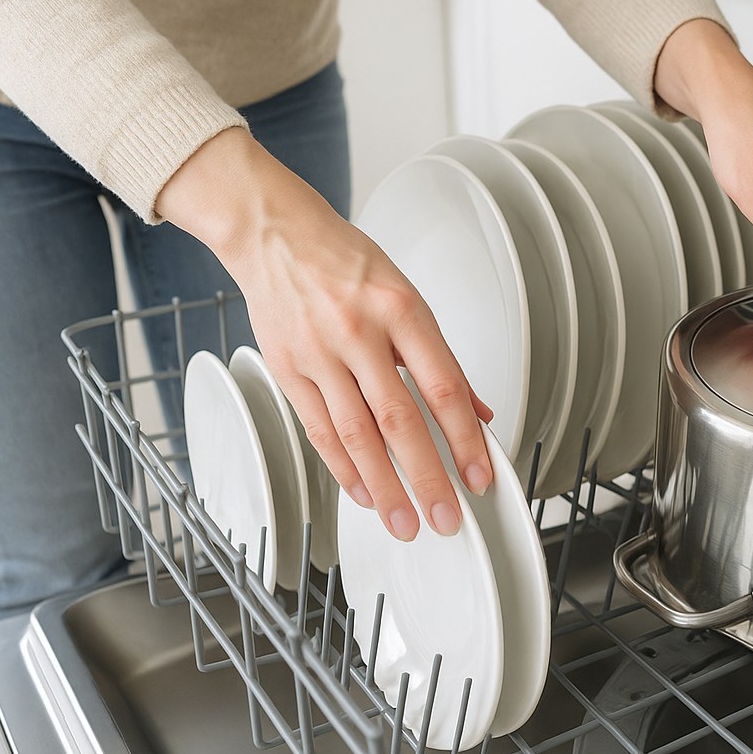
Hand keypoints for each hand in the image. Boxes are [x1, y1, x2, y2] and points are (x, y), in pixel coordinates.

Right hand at [156, 128, 493, 541]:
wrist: (273, 232)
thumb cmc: (344, 261)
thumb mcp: (407, 295)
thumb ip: (443, 358)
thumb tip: (479, 411)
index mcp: (401, 309)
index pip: (443, 387)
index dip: (465, 438)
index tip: (480, 475)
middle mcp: (359, 332)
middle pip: (400, 420)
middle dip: (427, 478)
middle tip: (446, 518)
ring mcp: (319, 353)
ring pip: (357, 435)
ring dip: (385, 487)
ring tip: (405, 521)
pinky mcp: (287, 368)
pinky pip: (319, 430)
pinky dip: (343, 468)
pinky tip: (363, 491)